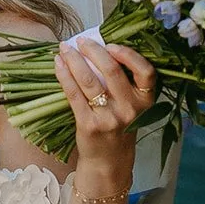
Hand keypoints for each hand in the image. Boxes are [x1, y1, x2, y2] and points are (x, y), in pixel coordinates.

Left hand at [53, 40, 156, 175]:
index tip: (111, 45)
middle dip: (94, 51)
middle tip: (81, 41)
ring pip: (90, 80)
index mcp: (145, 101)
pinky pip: (74, 94)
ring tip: (64, 49)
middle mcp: (130, 109)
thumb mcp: (131, 108)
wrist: (109, 162)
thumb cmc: (119, 129)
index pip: (146, 72)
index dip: (128, 54)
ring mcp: (109, 118)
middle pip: (112, 71)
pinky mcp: (88, 124)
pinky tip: (58, 65)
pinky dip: (64, 76)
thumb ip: (124, 84)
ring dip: (74, 60)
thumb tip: (99, 49)